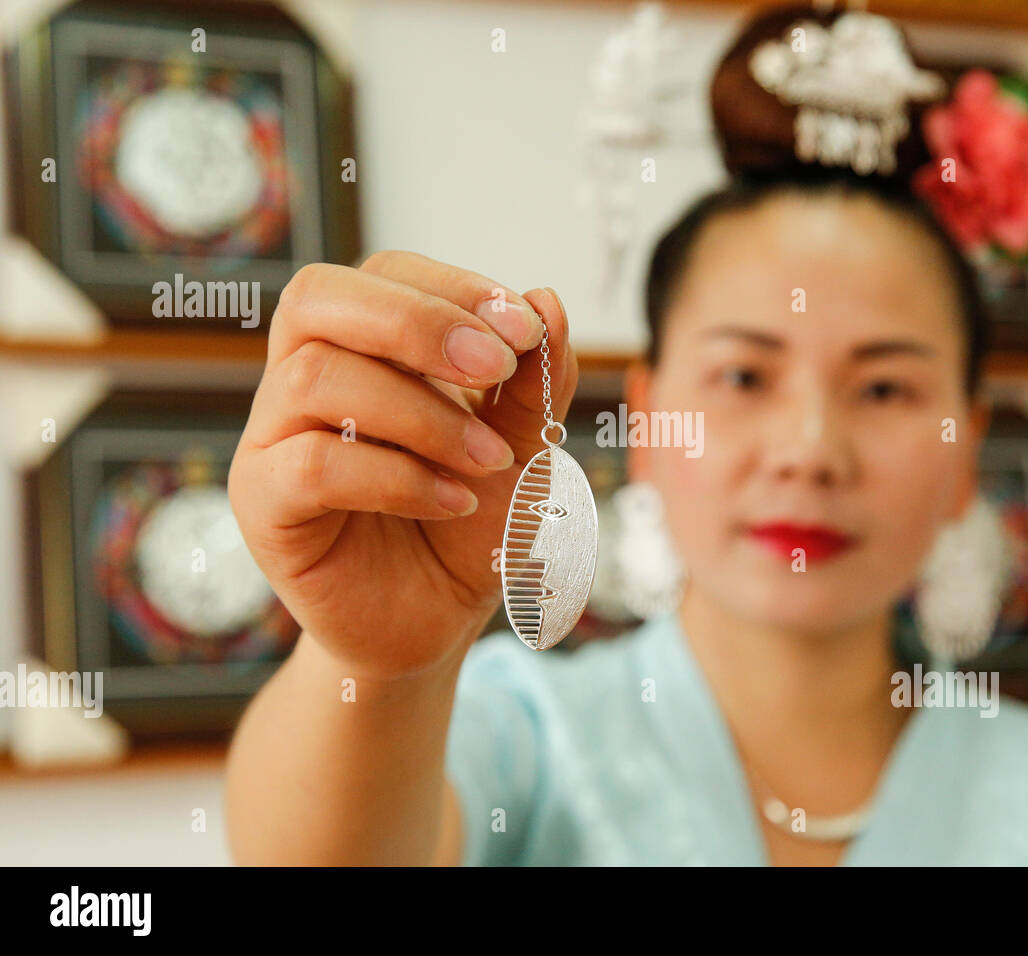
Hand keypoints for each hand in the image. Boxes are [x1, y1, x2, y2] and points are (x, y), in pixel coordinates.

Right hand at [228, 252, 577, 678]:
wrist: (434, 623)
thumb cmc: (468, 525)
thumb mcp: (522, 448)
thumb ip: (534, 381)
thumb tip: (546, 297)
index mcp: (363, 347)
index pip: (385, 274)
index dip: (454, 288)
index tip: (526, 330)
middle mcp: (304, 378)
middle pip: (319, 298)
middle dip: (419, 324)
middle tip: (497, 367)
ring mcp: (272, 438)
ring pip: (316, 378)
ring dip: (422, 414)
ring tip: (486, 459)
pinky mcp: (261, 503)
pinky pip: (311, 463)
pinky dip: (397, 477)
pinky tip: (453, 502)